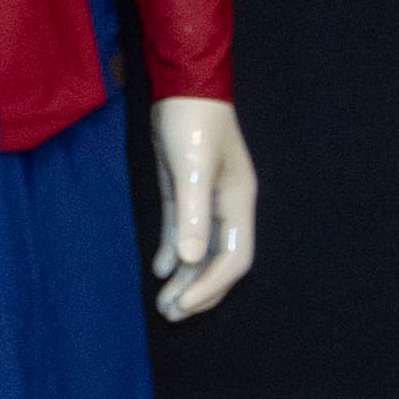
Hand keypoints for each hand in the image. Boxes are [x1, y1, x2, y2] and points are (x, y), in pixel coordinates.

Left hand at [149, 95, 256, 320]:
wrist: (183, 85)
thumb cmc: (191, 123)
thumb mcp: (190, 169)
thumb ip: (191, 215)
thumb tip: (190, 261)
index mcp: (237, 203)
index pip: (233, 258)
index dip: (211, 286)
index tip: (184, 305)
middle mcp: (226, 205)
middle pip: (219, 259)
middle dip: (198, 289)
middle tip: (170, 314)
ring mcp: (206, 198)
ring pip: (199, 249)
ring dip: (184, 277)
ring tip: (163, 303)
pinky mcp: (184, 189)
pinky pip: (182, 230)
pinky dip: (173, 251)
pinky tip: (161, 269)